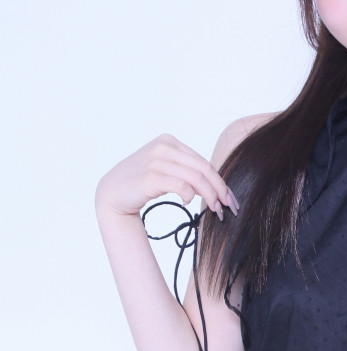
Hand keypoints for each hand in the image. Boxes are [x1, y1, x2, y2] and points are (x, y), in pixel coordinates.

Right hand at [96, 133, 238, 220]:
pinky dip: (189, 196)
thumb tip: (214, 186)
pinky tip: (187, 203)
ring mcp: (155, 160)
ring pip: (195, 178)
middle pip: (203, 169)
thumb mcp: (165, 170)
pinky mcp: (150, 177)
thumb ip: (185, 171)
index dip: (219, 181)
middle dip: (219, 189)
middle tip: (228, 207)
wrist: (112, 193)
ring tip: (214, 209)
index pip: (202, 162)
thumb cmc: (141, 183)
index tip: (229, 198)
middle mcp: (163, 147)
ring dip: (209, 196)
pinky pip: (181, 186)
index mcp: (168, 142)